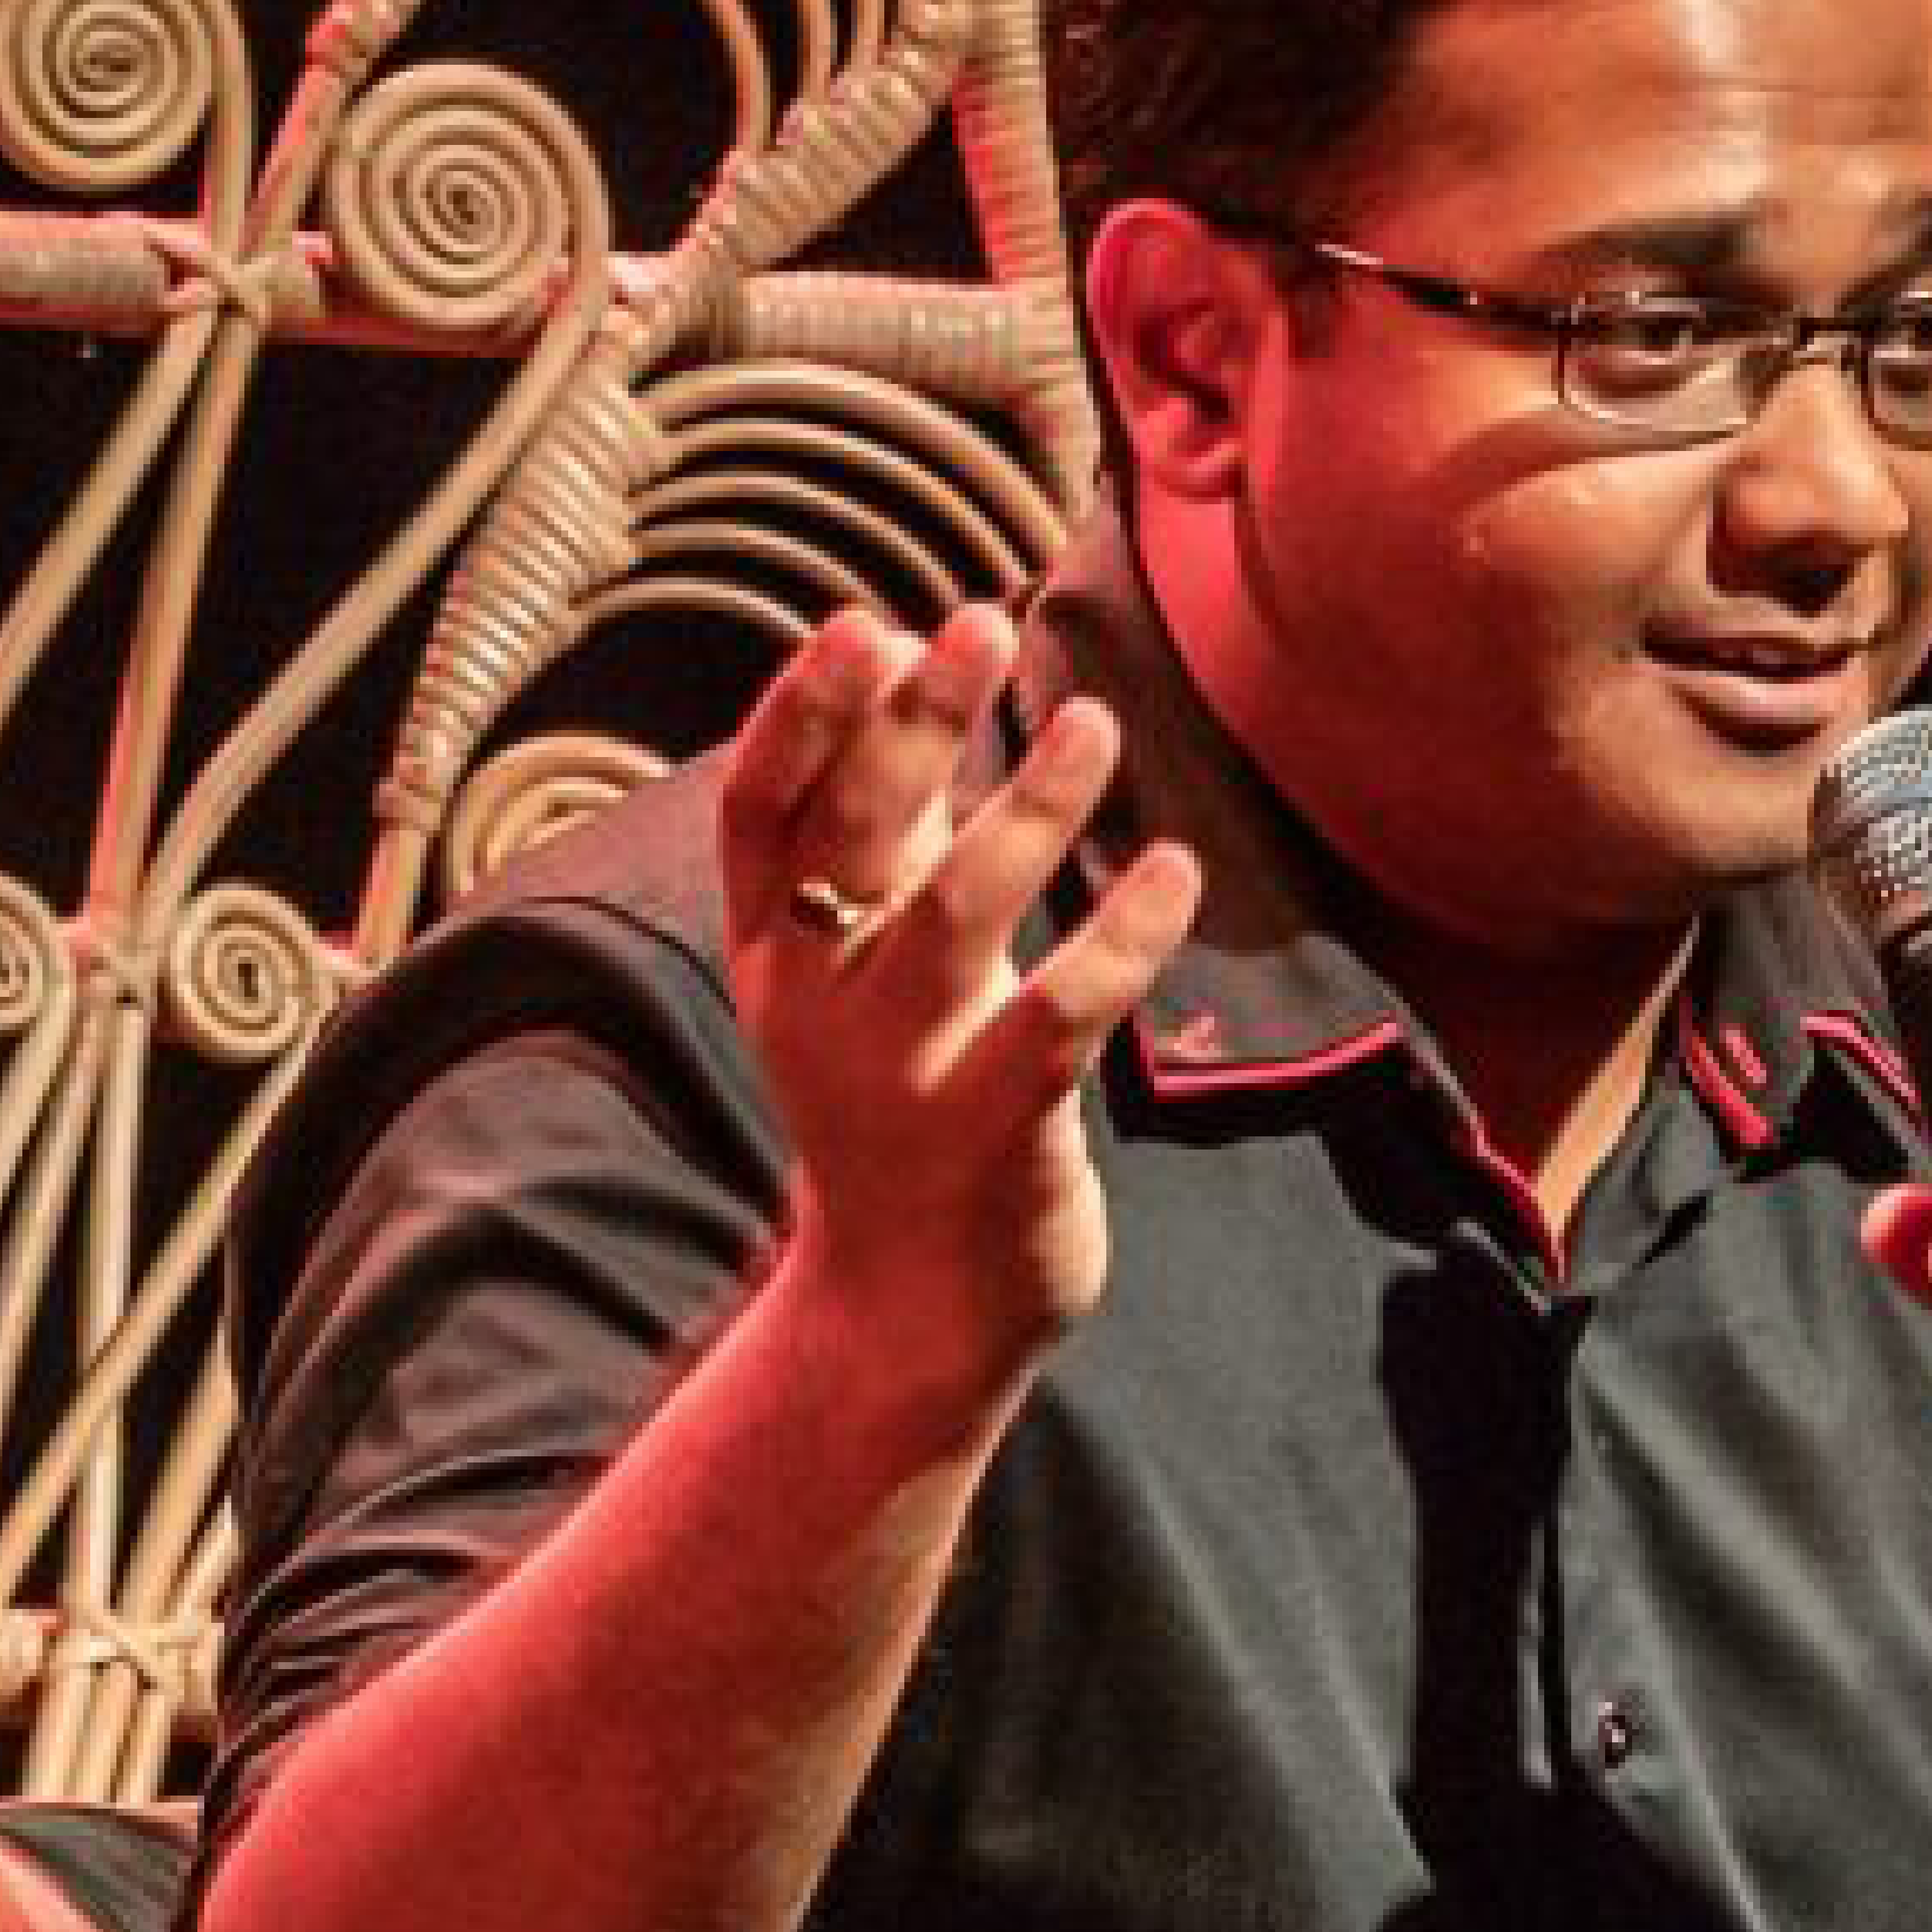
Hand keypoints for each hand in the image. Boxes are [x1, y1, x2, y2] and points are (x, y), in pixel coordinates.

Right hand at [714, 604, 1201, 1437]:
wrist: (908, 1307)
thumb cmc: (895, 1098)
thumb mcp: (858, 966)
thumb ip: (885, 827)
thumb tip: (904, 658)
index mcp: (774, 954)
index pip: (760, 813)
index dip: (802, 716)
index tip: (866, 624)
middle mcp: (820, 1006)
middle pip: (853, 841)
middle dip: (910, 728)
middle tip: (977, 624)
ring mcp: (905, 1073)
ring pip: (954, 919)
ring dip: (1027, 811)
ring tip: (1096, 723)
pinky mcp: (997, 1132)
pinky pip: (1060, 1019)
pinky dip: (1119, 937)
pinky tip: (1171, 865)